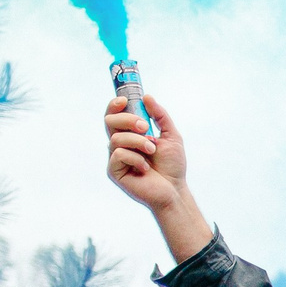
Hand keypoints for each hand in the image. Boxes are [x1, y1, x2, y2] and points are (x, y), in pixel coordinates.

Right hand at [104, 93, 186, 209]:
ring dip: (138, 142)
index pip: (115, 115)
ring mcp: (115, 158)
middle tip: (145, 127)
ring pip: (116, 138)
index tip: (124, 100)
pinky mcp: (114, 171)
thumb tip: (147, 97)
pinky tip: (145, 168)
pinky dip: (135, 158)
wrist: (175, 189)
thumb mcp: (171, 136)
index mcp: (130, 134)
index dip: (115, 105)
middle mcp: (119, 144)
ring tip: (152, 151)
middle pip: (110, 121)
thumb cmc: (172, 165)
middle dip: (127, 120)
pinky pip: (118, 155)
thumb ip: (161, 116)